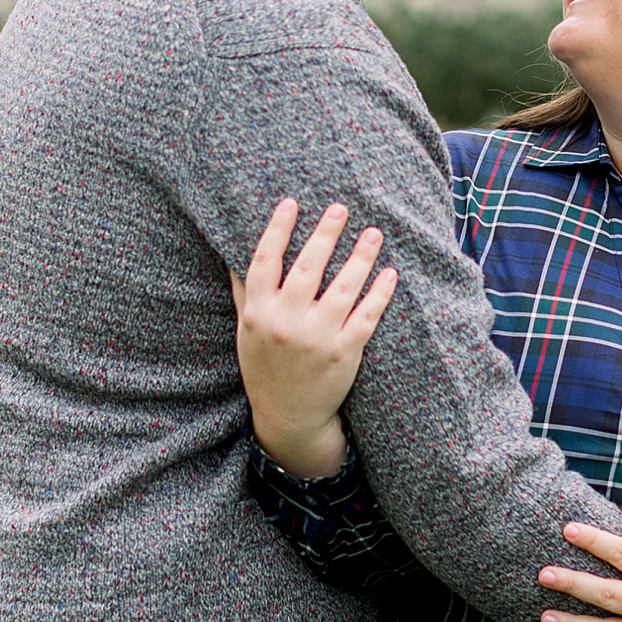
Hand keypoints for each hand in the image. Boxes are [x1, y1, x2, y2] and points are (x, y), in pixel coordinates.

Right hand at [231, 197, 398, 479]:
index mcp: (259, 313)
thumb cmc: (264, 368)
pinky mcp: (344, 354)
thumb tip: (232, 250)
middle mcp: (286, 323)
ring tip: (373, 233)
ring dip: (360, 257)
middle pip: (307, 268)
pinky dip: (379, 294)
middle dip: (325, 234)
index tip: (291, 202)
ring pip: (343, 288)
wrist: (288, 418)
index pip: (265, 261)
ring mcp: (316, 339)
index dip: (277, 229)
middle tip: (340, 208)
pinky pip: (366, 316)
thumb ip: (243, 292)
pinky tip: (389, 274)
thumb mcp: (246, 331)